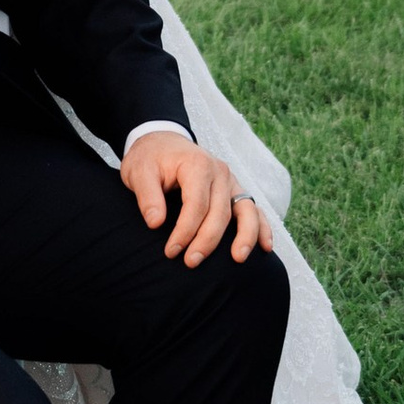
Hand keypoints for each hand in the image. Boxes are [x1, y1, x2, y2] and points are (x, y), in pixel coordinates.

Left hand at [123, 132, 273, 268]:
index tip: (171, 250)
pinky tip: (265, 247)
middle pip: (220, 212)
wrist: (162, 142)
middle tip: (190, 262)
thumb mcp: (138, 172)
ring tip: (238, 258)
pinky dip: (262, 228)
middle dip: (207, 241)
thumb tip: (156, 223)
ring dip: (245, 236)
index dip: (185, 231)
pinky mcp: (235, 191)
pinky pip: (253, 210)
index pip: (196, 204)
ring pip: (245, 211)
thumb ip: (147, 196)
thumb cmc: (150, 158)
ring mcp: (231, 181)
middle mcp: (220, 172)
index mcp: (197, 164)